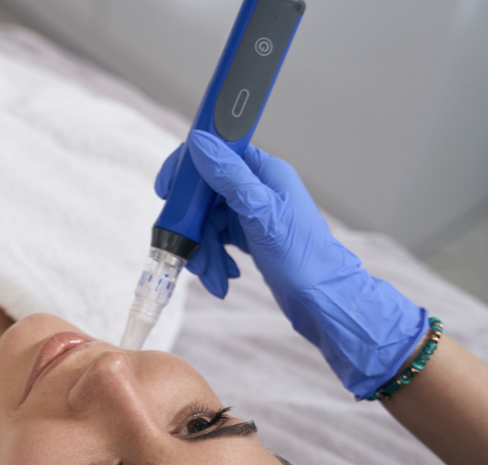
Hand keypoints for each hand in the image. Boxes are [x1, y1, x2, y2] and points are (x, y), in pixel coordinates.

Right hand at [155, 130, 427, 398]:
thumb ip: (229, 177)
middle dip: (192, 230)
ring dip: (203, 253)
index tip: (166, 193)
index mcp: (263, 171)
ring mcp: (250, 212)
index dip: (186, 171)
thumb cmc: (302, 257)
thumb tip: (198, 141)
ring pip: (205, 223)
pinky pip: (215, 240)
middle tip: (189, 256)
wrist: (320, 299)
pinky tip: (224, 279)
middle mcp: (255, 187)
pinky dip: (213, 260)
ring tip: (213, 279)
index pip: (214, 153)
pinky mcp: (247, 235)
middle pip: (203, 196)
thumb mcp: (262, 214)